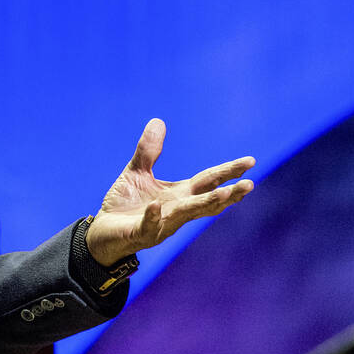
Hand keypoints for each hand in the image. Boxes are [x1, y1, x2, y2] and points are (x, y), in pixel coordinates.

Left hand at [85, 118, 253, 265]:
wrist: (102, 231)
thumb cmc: (124, 204)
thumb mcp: (136, 172)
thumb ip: (148, 151)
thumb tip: (158, 121)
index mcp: (179, 194)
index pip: (209, 180)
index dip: (229, 171)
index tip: (251, 161)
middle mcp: (177, 210)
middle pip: (207, 200)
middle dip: (228, 194)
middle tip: (250, 185)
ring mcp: (162, 224)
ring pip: (187, 214)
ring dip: (206, 204)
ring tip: (224, 194)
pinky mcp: (141, 233)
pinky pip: (149, 225)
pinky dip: (153, 217)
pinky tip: (154, 207)